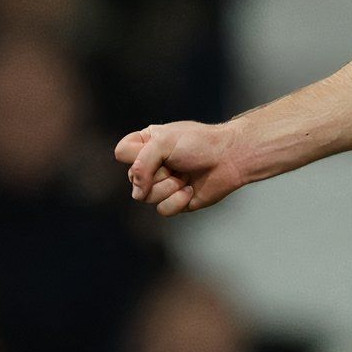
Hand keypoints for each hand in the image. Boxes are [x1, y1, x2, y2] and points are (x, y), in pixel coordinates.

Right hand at [116, 121, 253, 216]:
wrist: (230, 158)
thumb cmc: (199, 143)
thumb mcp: (164, 141)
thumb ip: (141, 164)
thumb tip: (137, 194)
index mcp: (146, 144)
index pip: (121, 153)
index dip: (136, 154)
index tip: (157, 147)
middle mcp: (151, 165)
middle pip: (133, 178)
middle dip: (158, 172)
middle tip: (178, 164)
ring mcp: (162, 184)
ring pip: (146, 197)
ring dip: (169, 187)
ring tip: (185, 177)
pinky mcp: (175, 201)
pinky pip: (162, 210)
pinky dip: (178, 200)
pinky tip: (191, 190)